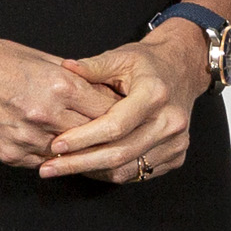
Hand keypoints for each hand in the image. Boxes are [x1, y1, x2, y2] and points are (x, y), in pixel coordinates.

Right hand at [0, 30, 121, 169]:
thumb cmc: (0, 58)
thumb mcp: (45, 59)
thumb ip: (76, 78)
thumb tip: (104, 91)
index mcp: (60, 85)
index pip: (106, 109)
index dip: (118, 112)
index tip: (125, 115)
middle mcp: (46, 114)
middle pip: (92, 134)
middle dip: (104, 133)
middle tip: (116, 134)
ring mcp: (26, 138)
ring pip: (69, 153)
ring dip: (79, 149)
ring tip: (90, 145)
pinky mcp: (10, 154)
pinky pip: (43, 161)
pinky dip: (52, 155)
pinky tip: (58, 148)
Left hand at [39, 19, 211, 182]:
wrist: (182, 70)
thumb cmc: (148, 63)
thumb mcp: (121, 56)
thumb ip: (92, 66)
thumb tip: (64, 68)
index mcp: (155, 94)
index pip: (115, 125)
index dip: (83, 137)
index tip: (56, 144)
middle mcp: (170, 121)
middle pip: (119, 154)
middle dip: (79, 163)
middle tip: (48, 167)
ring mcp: (177, 141)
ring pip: (126, 170)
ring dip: (91, 171)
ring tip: (62, 168)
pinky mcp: (177, 156)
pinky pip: (137, 174)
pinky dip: (110, 173)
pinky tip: (88, 166)